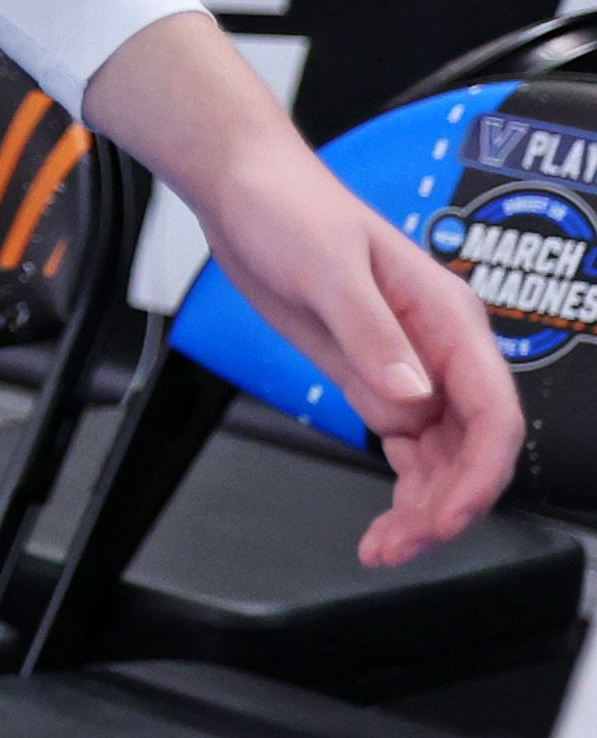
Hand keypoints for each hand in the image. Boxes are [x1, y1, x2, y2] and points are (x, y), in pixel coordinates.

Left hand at [192, 129, 522, 565]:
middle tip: (398, 546)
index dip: (479, 475)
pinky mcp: (373, 373)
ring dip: (422, 504)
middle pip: (471, 447)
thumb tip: (412, 398)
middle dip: (445, 504)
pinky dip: (403, 482)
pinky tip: (386, 518)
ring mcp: (411, 365)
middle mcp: (441, 349)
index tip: (447, 518)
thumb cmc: (290, 210)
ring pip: (440, 455)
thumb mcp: (328, 270)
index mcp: (449, 321)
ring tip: (384, 547)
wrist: (245, 190)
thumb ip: (371, 336)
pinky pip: (406, 442)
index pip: (493, 414)